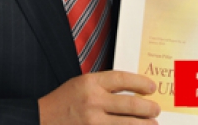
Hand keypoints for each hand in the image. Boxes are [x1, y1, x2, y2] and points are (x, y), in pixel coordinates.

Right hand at [38, 70, 160, 124]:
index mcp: (90, 83)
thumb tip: (133, 90)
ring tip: (153, 124)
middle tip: (156, 109)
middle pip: (130, 104)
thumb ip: (104, 86)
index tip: (152, 87)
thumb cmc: (64, 101)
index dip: (141, 82)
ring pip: (127, 124)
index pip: (122, 79)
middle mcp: (93, 101)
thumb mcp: (81, 84)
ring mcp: (92, 122)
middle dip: (148, 108)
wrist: (41, 119)